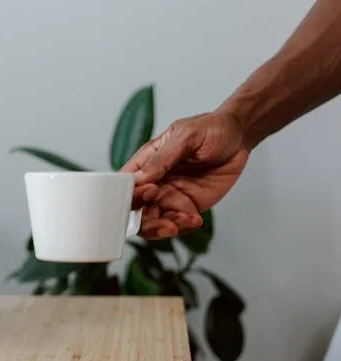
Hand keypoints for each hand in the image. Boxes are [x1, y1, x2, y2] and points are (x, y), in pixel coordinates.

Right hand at [121, 111, 250, 238]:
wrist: (239, 138)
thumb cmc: (210, 129)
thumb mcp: (186, 136)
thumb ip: (162, 158)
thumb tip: (140, 178)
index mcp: (145, 163)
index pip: (125, 185)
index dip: (130, 195)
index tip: (150, 192)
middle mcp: (153, 183)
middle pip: (135, 211)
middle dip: (146, 221)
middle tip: (165, 220)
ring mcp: (169, 197)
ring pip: (153, 223)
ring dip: (164, 228)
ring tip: (184, 220)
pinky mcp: (187, 207)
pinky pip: (177, 225)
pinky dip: (183, 227)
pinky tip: (195, 219)